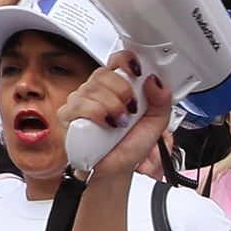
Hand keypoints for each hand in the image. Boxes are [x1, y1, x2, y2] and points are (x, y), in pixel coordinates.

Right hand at [60, 52, 174, 184]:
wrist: (114, 170)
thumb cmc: (128, 146)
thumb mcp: (155, 124)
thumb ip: (162, 101)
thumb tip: (155, 81)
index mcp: (117, 87)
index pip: (117, 60)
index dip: (126, 60)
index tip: (137, 71)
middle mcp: (97, 90)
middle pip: (105, 72)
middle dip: (123, 92)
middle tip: (131, 110)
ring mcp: (80, 100)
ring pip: (94, 87)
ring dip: (114, 107)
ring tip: (120, 123)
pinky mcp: (68, 114)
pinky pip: (82, 104)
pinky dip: (99, 114)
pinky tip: (106, 125)